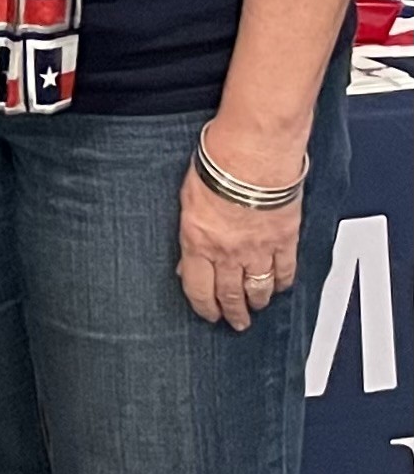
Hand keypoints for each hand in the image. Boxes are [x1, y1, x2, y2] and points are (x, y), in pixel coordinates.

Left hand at [177, 155, 300, 331]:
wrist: (254, 151)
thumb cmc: (219, 162)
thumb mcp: (188, 198)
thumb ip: (191, 230)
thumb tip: (189, 252)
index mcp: (198, 241)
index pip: (198, 288)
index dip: (203, 306)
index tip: (207, 313)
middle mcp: (228, 251)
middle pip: (229, 294)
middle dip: (232, 312)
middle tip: (234, 322)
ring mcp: (258, 248)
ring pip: (258, 287)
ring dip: (256, 302)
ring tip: (255, 309)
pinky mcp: (284, 239)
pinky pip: (285, 270)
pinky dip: (282, 282)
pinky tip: (280, 286)